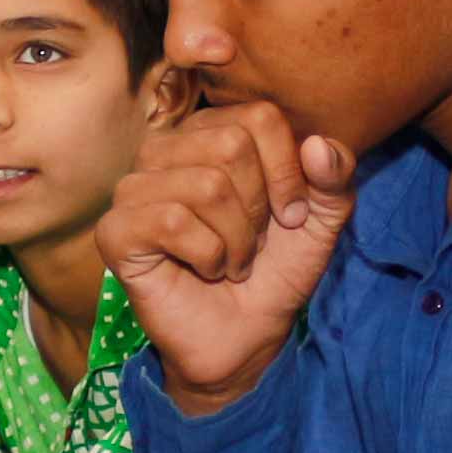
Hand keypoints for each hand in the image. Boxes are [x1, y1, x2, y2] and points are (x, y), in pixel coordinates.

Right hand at [101, 103, 355, 413]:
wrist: (247, 335)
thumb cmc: (275, 269)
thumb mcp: (321, 220)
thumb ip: (335, 177)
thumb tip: (319, 144)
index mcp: (210, 132)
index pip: (259, 117)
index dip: (287, 172)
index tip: (290, 214)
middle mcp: (165, 150)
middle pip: (231, 145)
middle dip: (259, 209)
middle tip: (252, 243)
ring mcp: (134, 188)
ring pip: (207, 185)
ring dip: (237, 240)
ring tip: (232, 261)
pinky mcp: (116, 230)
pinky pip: (173, 221)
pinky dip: (208, 256)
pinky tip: (205, 271)